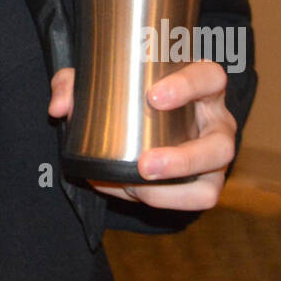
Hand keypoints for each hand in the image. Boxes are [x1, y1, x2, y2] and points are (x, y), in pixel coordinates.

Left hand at [48, 60, 236, 209]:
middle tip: (144, 164)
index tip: (153, 97)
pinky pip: (195, 202)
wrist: (146, 121)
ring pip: (210, 184)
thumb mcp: (103, 80)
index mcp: (201, 85)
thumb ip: (74, 84)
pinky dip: (164, 202)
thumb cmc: (132, 93)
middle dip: (183, 160)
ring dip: (173, 192)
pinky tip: (132, 191)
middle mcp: (217, 123)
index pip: (209, 77)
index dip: (188, 86)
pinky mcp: (206, 184)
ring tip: (135, 188)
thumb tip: (60, 108)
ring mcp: (215, 158)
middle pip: (220, 144)